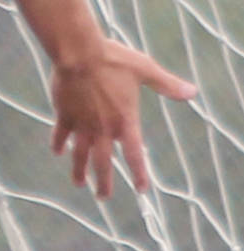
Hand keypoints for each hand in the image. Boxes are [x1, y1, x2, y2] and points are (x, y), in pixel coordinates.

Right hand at [50, 37, 196, 196]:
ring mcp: (82, 124)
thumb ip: (166, 84)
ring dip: (80, 170)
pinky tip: (57, 152)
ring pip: (80, 154)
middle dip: (104, 182)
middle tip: (103, 197)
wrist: (80, 54)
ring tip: (79, 184)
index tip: (142, 189)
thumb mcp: (145, 70)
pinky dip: (59, 144)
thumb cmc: (114, 60)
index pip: (134, 154)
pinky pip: (61, 134)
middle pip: (104, 163)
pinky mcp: (65, 115)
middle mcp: (103, 128)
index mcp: (124, 120)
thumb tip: (192, 92)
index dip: (139, 173)